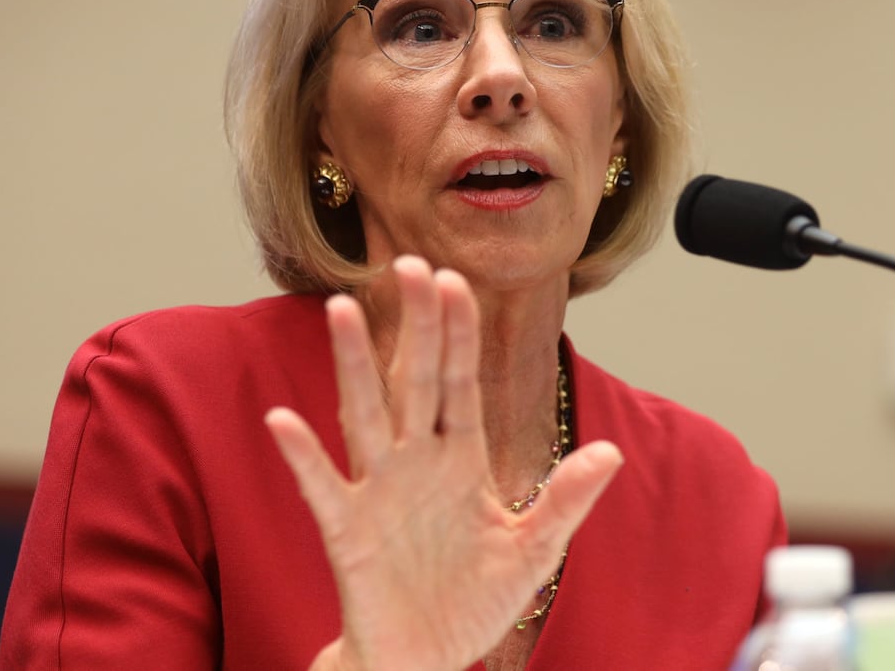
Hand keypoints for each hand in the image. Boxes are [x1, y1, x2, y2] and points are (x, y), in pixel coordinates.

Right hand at [265, 256, 623, 670]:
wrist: (427, 662)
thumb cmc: (474, 603)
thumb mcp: (535, 551)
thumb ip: (566, 501)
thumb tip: (610, 452)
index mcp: (461, 460)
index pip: (461, 382)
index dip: (459, 333)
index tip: (455, 280)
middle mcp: (416, 464)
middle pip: (415, 380)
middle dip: (414, 324)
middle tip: (408, 263)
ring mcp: (379, 492)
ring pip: (365, 414)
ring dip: (355, 365)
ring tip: (343, 310)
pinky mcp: (346, 532)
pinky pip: (322, 486)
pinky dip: (303, 455)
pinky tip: (284, 419)